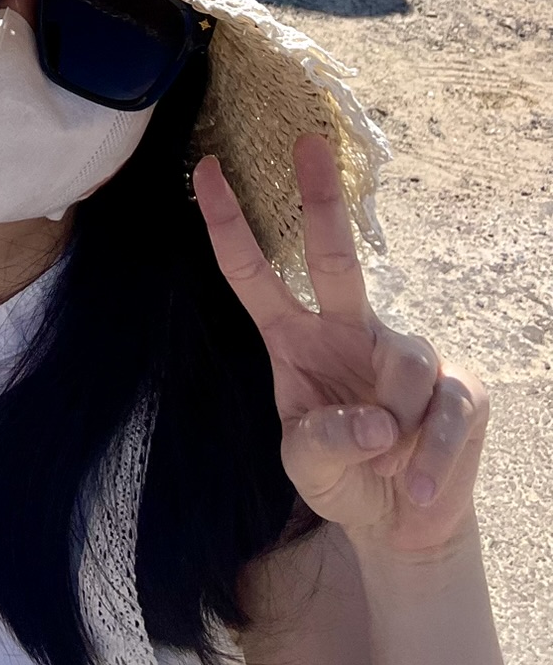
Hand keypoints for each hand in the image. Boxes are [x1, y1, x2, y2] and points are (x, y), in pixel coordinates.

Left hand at [194, 136, 488, 559]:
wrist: (402, 521)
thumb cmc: (344, 474)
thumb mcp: (309, 466)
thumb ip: (326, 442)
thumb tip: (378, 420)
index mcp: (294, 337)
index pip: (252, 272)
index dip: (227, 223)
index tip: (205, 167)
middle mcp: (347, 329)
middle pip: (333, 257)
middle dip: (320, 199)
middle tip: (306, 143)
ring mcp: (405, 353)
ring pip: (403, 365)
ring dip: (393, 429)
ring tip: (387, 466)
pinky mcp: (459, 387)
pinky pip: (446, 412)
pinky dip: (431, 459)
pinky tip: (418, 486)